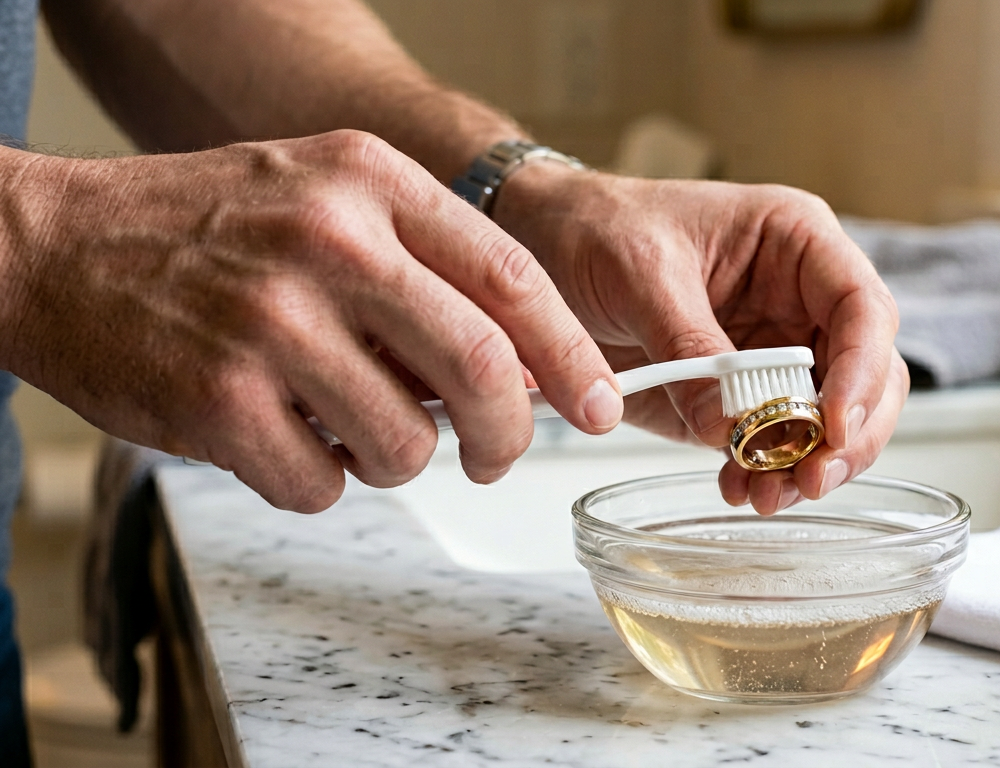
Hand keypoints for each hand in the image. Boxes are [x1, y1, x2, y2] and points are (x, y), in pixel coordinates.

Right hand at [0, 131, 622, 511]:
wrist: (52, 245)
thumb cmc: (205, 227)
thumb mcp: (325, 197)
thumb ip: (425, 264)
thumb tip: (524, 364)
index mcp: (370, 183)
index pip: (514, 277)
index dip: (571, 355)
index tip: (601, 404)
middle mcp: (328, 242)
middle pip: (481, 368)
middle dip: (507, 434)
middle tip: (494, 454)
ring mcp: (270, 321)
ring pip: (405, 444)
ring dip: (396, 460)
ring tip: (349, 428)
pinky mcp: (217, 399)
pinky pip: (321, 486)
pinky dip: (318, 482)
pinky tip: (281, 438)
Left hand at [495, 164, 905, 514]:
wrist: (544, 248)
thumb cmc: (599, 226)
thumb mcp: (640, 270)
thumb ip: (687, 343)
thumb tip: (726, 425)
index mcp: (796, 243)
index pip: (864, 307)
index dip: (862, 369)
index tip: (833, 424)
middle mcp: (801, 299)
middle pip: (869, 374)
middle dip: (848, 435)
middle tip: (811, 478)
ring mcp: (776, 351)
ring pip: (833, 420)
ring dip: (811, 464)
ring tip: (764, 495)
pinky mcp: (742, 395)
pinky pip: (775, 441)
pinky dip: (767, 472)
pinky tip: (737, 487)